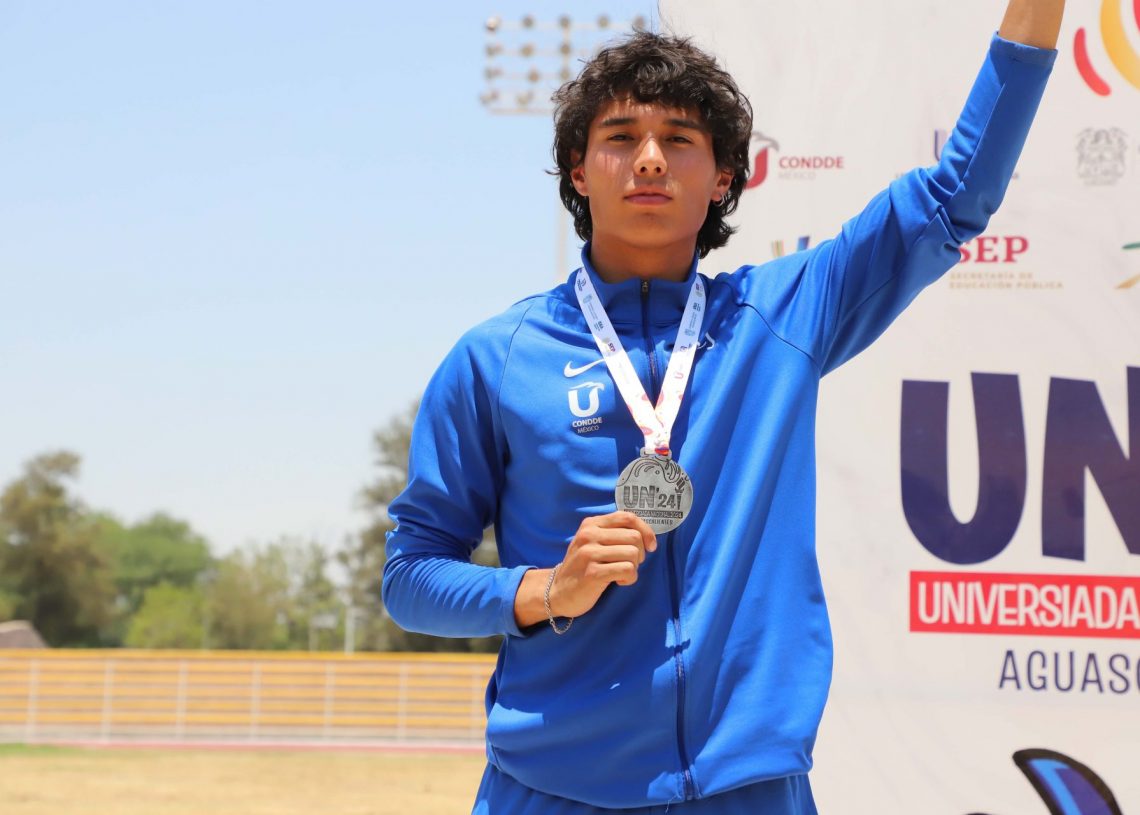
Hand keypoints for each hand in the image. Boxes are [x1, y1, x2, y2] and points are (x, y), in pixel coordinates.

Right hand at [513, 511, 657, 627]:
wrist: (558, 592)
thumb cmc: (582, 567)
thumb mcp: (592, 542)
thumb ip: (613, 533)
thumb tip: (646, 534)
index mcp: (591, 524)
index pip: (628, 517)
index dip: (646, 531)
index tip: (650, 546)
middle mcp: (589, 535)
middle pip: (634, 537)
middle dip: (640, 554)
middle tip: (628, 564)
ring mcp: (589, 553)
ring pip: (633, 554)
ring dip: (634, 568)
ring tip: (621, 573)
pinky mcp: (593, 573)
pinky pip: (627, 570)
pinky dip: (629, 578)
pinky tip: (618, 581)